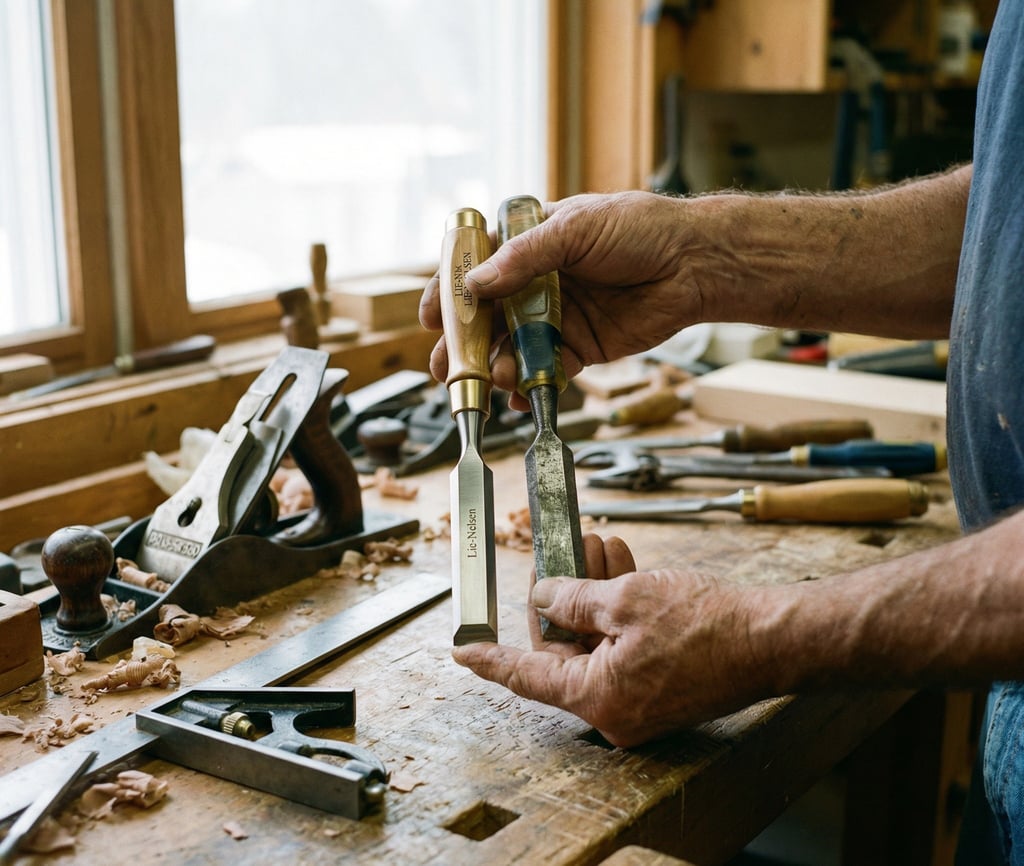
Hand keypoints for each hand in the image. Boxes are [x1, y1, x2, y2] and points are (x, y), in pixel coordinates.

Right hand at [420, 191, 704, 400]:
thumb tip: (476, 284)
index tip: (431, 318)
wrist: (694, 264)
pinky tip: (520, 395)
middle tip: (445, 368)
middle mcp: (535, 282)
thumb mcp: (575, 228)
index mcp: (528, 243)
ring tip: (492, 379)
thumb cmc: (639, 229)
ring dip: (496, 367)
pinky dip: (530, 385)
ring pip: (511, 348)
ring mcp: (556, 317)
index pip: (475, 268)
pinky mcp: (580, 347)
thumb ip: (524, 257)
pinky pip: (545, 370)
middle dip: (463, 344)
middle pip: (486, 317)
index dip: (449, 292)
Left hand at [452, 533, 776, 746]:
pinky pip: (623, 646)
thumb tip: (545, 594)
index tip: (463, 652)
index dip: (491, 660)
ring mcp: (640, 700)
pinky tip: (620, 566)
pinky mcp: (661, 685)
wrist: (774, 638)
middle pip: (564, 649)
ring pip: (597, 640)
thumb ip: (573, 598)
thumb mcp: (625, 599)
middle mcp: (614, 708)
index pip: (527, 676)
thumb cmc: (708, 625)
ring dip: (593, 592)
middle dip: (561, 595)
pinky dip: (618, 609)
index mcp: (597, 696)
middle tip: (558, 553)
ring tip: (597, 545)